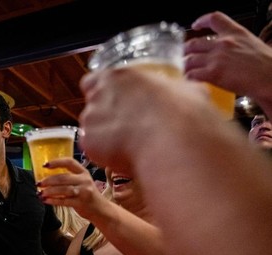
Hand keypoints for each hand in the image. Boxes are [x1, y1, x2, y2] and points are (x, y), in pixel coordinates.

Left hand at [37, 157, 104, 218]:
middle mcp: (84, 180)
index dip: (56, 162)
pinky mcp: (80, 203)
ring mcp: (83, 192)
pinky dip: (53, 201)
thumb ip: (69, 177)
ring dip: (49, 191)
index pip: (69, 162)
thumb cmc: (86, 194)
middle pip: (63, 178)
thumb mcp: (82, 181)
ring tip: (40, 193)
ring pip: (63, 190)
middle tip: (38, 183)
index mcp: (83, 172)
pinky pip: (64, 201)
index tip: (45, 165)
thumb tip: (47, 177)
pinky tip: (45, 200)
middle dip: (48, 180)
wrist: (99, 209)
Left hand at [79, 67, 209, 170]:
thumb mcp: (187, 91)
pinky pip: (92, 149)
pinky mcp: (88, 141)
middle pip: (92, 106)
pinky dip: (104, 154)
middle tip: (124, 128)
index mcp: (120, 76)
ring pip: (91, 128)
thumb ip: (174, 91)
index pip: (93, 81)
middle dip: (104, 117)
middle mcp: (99, 94)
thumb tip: (187, 96)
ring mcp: (90, 118)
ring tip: (129, 146)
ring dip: (104, 136)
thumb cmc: (183, 115)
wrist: (172, 144)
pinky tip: (124, 156)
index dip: (101, 94)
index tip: (113, 103)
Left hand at [184, 11, 271, 100]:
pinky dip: (187, 78)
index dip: (202, 21)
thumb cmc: (267, 67)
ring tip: (184, 72)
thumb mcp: (252, 45)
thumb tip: (226, 54)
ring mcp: (217, 57)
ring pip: (189, 60)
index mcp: (236, 33)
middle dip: (186, 51)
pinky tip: (188, 82)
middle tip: (183, 57)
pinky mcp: (213, 73)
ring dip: (184, 67)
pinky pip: (192, 74)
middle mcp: (224, 43)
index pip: (215, 19)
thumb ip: (236, 46)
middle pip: (194, 43)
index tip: (196, 25)